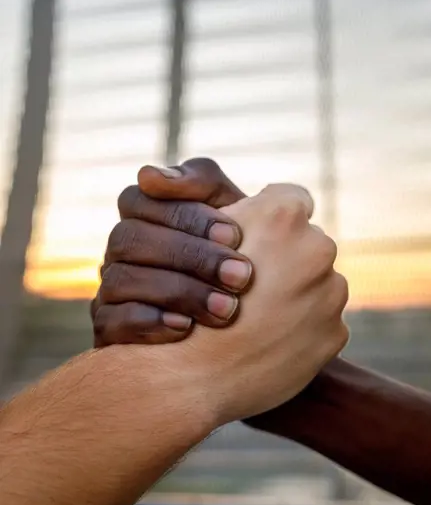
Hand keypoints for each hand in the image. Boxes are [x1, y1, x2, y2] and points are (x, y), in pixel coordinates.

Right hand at [91, 159, 249, 345]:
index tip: (234, 235)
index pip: (139, 200)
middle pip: (130, 239)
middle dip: (189, 256)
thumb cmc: (237, 253)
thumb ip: (202, 181)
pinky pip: (112, 322)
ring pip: (121, 280)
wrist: (248, 316)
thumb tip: (148, 176)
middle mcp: (118, 250)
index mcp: (140, 214)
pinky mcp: (107, 329)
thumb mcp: (232, 211)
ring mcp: (108, 289)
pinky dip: (149, 323)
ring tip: (226, 309)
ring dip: (178, 293)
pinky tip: (187, 328)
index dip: (185, 216)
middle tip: (240, 276)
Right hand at [158, 182, 348, 422]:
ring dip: (293, 297)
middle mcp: (318, 247)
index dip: (266, 219)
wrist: (191, 378)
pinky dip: (299, 331)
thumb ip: (228, 209)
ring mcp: (331, 294)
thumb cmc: (185, 301)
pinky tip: (268, 343)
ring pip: (317, 284)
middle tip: (248, 286)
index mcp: (284, 214)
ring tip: (255, 320)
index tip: (248, 243)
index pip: (290, 198)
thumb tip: (236, 197)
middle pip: (307, 243)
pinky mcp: (336, 334)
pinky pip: (320, 324)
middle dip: (283, 260)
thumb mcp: (194, 237)